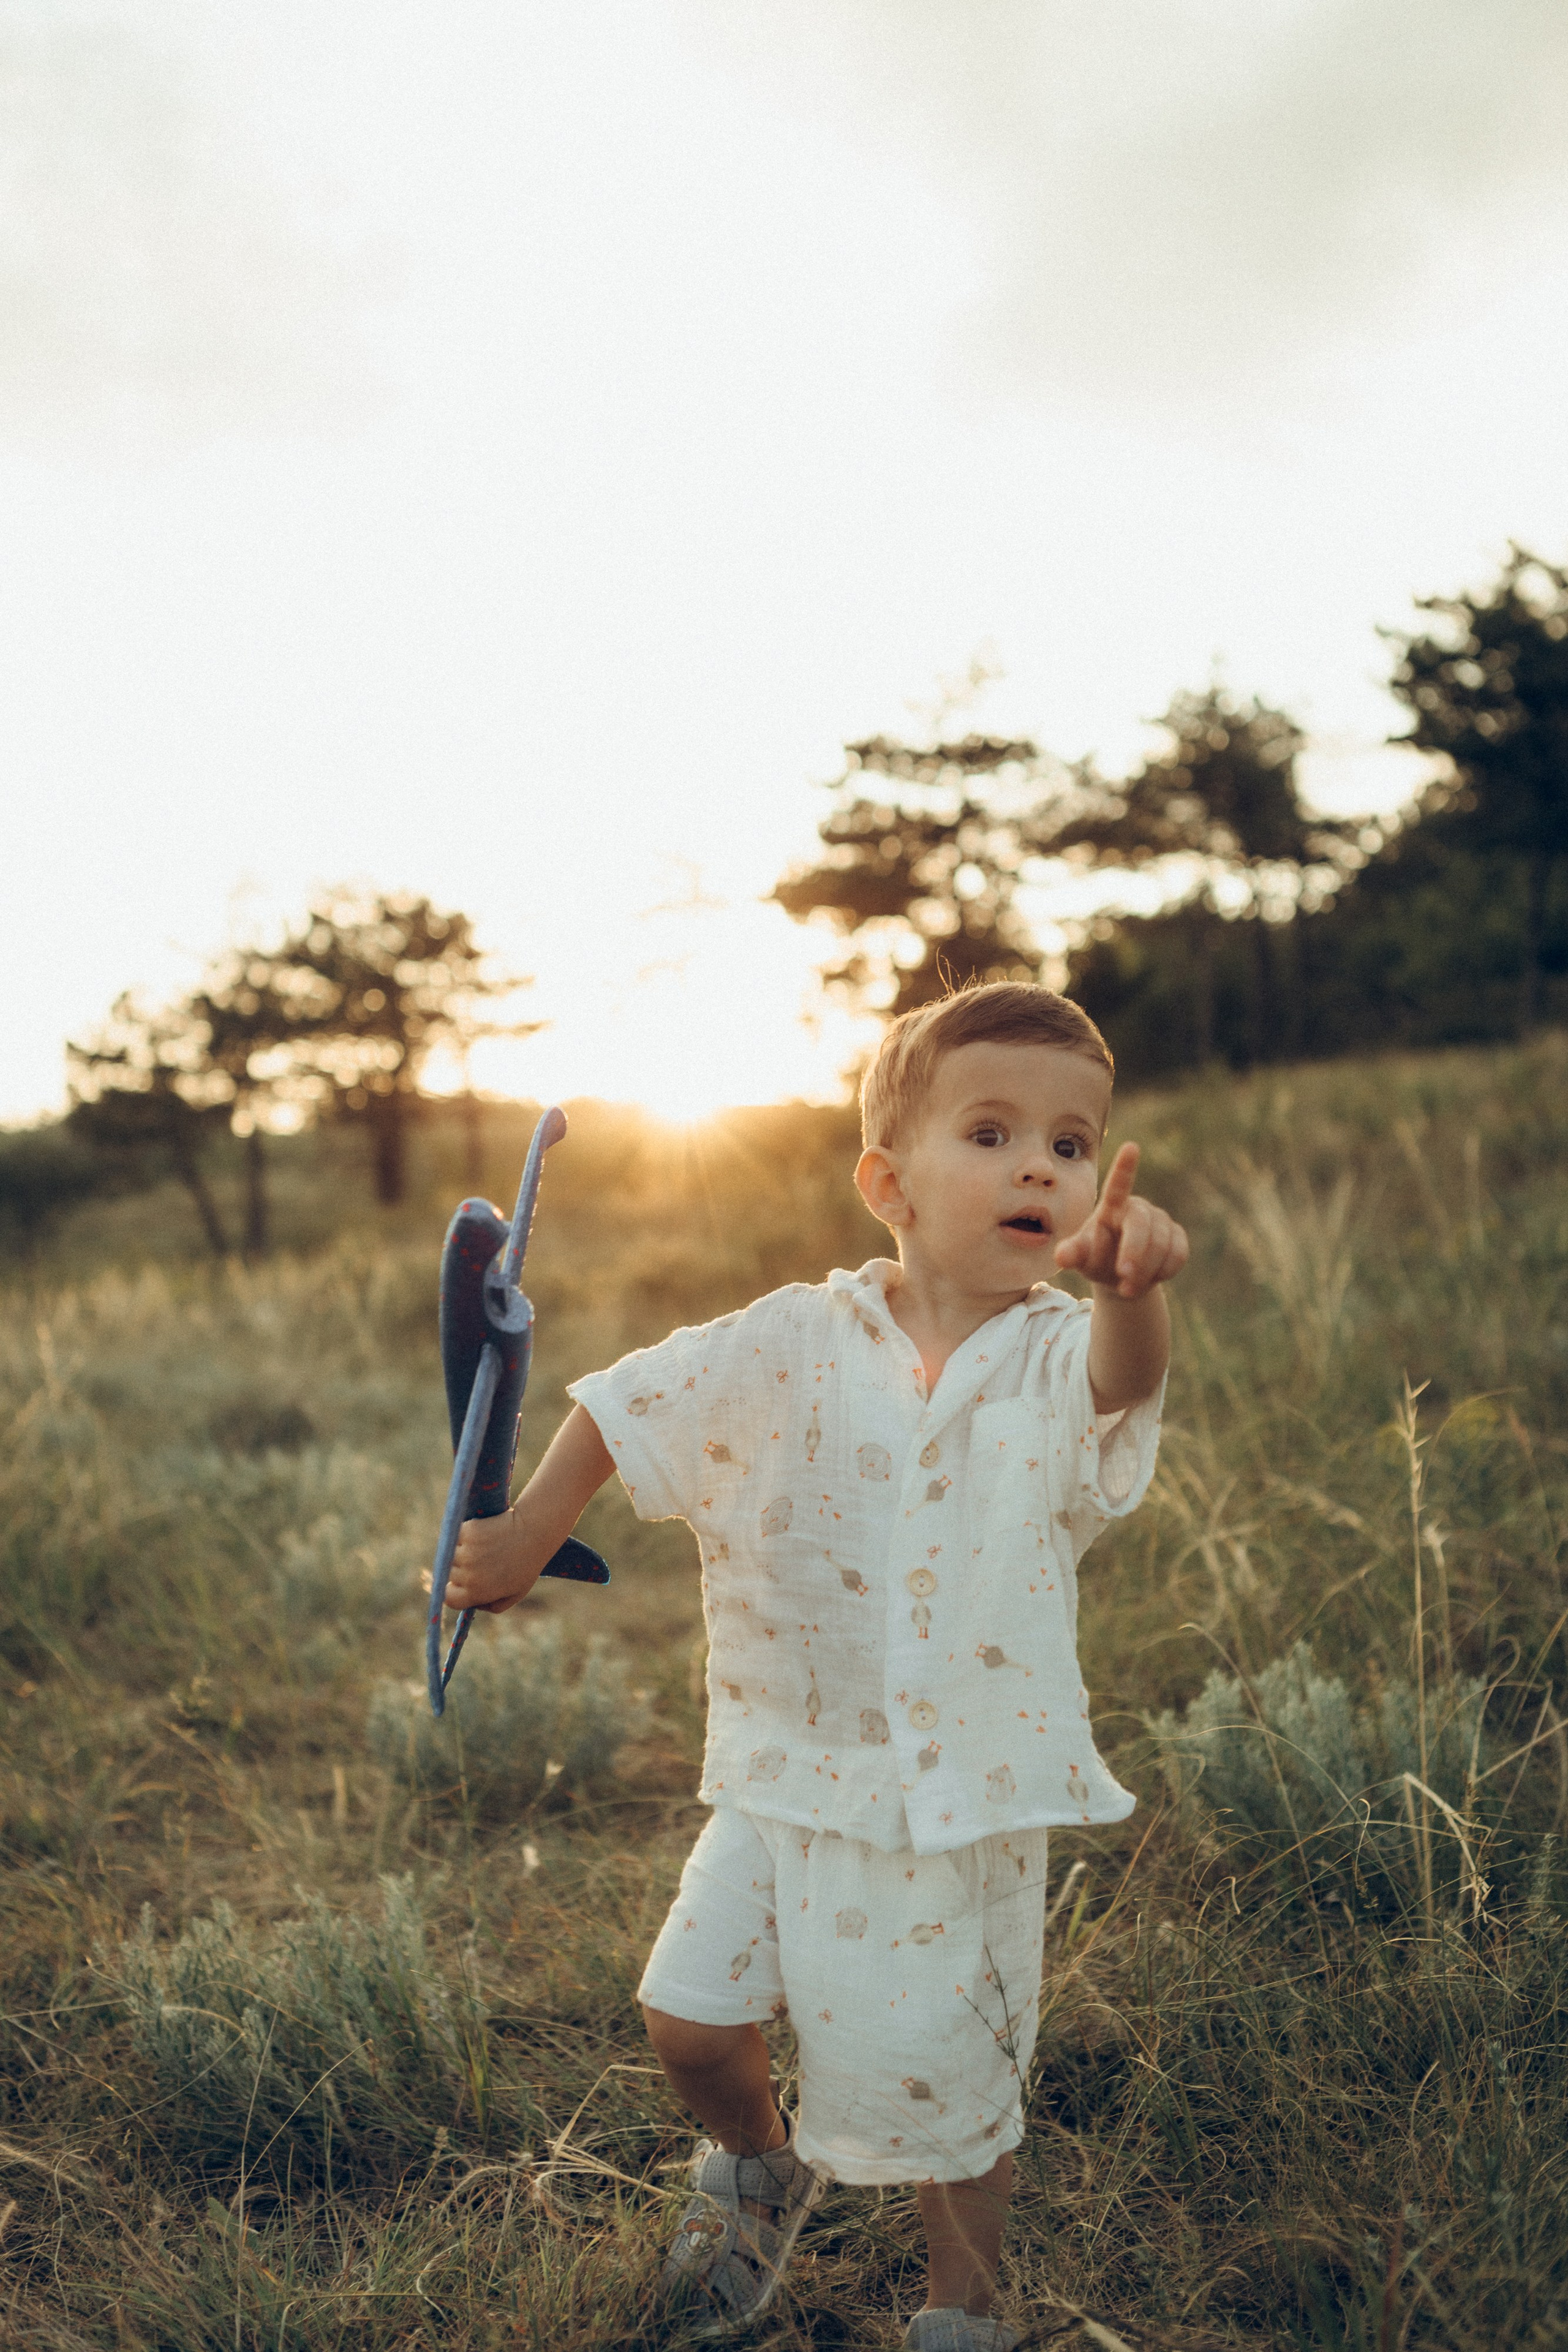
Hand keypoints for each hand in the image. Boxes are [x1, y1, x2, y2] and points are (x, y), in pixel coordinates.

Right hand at [433, 1508, 531, 1614]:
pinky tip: (482, 1532)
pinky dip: (465, 1533)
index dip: (453, 1590)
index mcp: (477, 1592)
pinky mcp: (467, 1531)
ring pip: (450, 1552)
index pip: (447, 1597)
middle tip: (480, 1559)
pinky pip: (456, 1534)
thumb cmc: (528, 1565)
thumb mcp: (515, 1594)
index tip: (460, 1582)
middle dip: (460, 1568)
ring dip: (461, 1549)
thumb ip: (493, 1606)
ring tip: (482, 1546)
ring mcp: (466, 1551)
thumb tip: (473, 1604)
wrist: (535, 1533)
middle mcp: (468, 1574)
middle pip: (449, 1573)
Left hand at [1054, 1142, 1187, 1298]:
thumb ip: (1072, 1254)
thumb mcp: (1080, 1258)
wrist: (1120, 1278)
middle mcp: (1137, 1208)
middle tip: (1124, 1276)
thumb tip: (1061, 1257)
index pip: (1118, 1184)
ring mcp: (1160, 1220)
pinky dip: (1164, 1272)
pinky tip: (1151, 1278)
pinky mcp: (1178, 1236)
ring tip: (1127, 1288)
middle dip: (1134, 1251)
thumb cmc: (1095, 1259)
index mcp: (1111, 1207)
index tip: (1131, 1147)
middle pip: (1141, 1223)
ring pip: (1162, 1243)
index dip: (1124, 1167)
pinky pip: (1178, 1253)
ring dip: (1146, 1270)